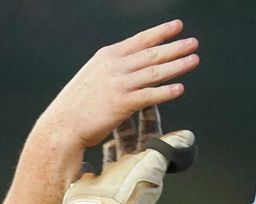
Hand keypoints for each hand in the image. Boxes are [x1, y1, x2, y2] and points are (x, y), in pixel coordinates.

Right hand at [34, 20, 198, 152]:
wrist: (62, 125)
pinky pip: (149, 95)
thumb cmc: (76, 105)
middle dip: (175, 47)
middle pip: (152, 53)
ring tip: (194, 60)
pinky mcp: (122, 104)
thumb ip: (112, 69)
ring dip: (177, 65)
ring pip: (154, 72)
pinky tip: (180, 89)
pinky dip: (166, 92)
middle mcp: (114, 66)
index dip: (160, 32)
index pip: (139, 40)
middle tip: (194, 42)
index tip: (178, 26)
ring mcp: (119, 84)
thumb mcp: (93, 76)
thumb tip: (131, 68)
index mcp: (107, 57)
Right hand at [61, 111, 193, 203]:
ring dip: (120, 133)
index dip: (151, 120)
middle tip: (130, 104)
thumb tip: (188, 136)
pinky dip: (108, 150)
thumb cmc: (128, 187)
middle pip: (136, 141)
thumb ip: (169, 147)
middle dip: (134, 123)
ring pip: (121, 149)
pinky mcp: (104, 180)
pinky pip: (108, 162)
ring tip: (116, 117)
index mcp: (150, 166)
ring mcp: (119, 176)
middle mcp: (136, 171)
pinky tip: (105, 140)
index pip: (154, 138)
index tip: (148, 104)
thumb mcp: (153, 163)